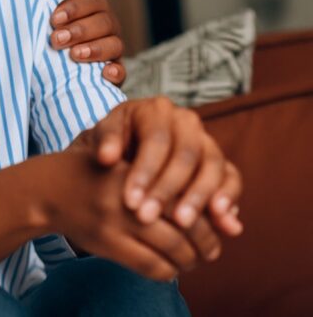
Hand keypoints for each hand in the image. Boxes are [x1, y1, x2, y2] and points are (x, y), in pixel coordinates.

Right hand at [42, 140, 207, 280]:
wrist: (50, 188)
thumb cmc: (100, 177)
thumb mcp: (132, 168)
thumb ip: (170, 184)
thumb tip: (226, 220)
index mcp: (142, 168)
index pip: (190, 196)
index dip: (210, 216)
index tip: (219, 226)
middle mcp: (131, 191)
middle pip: (187, 224)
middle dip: (206, 242)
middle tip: (211, 250)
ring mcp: (118, 218)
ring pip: (172, 248)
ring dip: (189, 260)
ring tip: (193, 260)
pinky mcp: (106, 242)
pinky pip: (150, 265)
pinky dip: (168, 271)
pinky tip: (170, 268)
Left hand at [47, 0, 125, 85]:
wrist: (47, 73)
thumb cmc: (52, 35)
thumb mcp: (48, 13)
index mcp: (94, 11)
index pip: (94, 1)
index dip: (76, 7)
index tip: (54, 18)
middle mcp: (108, 29)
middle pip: (105, 22)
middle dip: (81, 30)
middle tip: (56, 39)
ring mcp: (113, 52)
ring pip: (115, 45)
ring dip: (95, 49)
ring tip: (74, 55)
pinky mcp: (113, 76)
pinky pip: (122, 73)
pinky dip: (115, 72)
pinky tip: (104, 73)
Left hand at [91, 98, 242, 238]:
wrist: (127, 150)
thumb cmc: (112, 144)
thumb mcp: (102, 138)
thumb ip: (104, 143)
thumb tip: (106, 157)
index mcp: (156, 110)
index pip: (156, 139)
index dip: (144, 172)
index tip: (130, 202)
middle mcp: (186, 122)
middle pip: (187, 154)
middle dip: (168, 189)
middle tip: (148, 217)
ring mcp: (207, 141)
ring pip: (213, 167)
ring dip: (199, 198)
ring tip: (182, 224)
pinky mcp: (222, 163)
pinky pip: (232, 179)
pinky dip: (229, 200)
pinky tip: (223, 224)